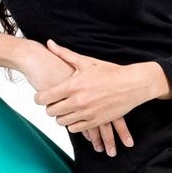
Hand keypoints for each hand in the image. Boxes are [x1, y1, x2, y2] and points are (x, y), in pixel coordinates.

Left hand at [31, 39, 145, 156]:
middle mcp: (78, 101)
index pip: (45, 97)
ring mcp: (87, 113)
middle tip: (54, 102)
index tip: (40, 97)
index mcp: (73, 85)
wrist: (132, 85)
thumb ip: (65, 54)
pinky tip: (76, 115)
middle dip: (50, 107)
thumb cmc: (110, 72)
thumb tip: (49, 43)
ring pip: (62, 122)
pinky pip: (75, 129)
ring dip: (61, 116)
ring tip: (65, 108)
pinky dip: (73, 123)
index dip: (39, 98)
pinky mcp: (95, 122)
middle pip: (51, 112)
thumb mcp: (86, 61)